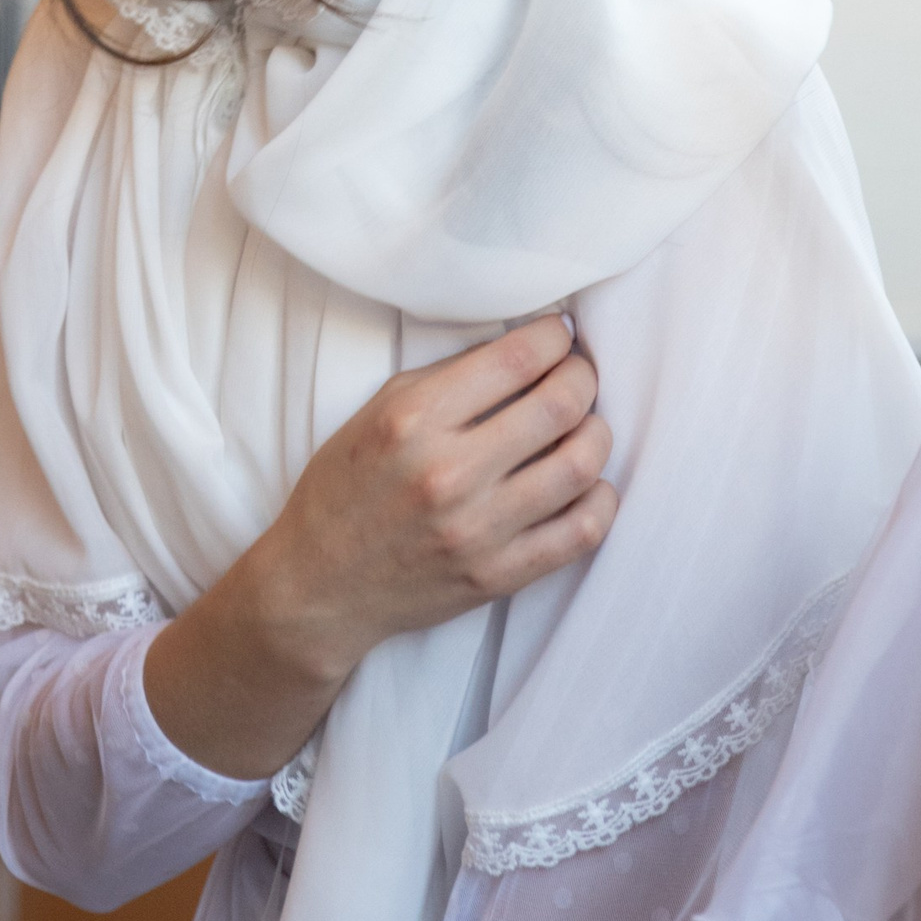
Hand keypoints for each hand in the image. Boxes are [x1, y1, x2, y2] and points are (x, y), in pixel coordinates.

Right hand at [145, 318, 613, 779]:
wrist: (319, 586)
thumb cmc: (346, 489)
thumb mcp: (378, 412)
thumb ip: (449, 378)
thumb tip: (525, 348)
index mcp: (414, 421)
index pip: (516, 360)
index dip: (555, 337)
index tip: (560, 335)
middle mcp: (449, 473)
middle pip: (559, 406)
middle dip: (582, 377)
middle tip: (578, 374)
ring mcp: (477, 530)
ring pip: (581, 465)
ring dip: (597, 433)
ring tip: (586, 425)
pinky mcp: (498, 575)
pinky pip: (581, 532)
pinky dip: (601, 499)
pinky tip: (589, 483)